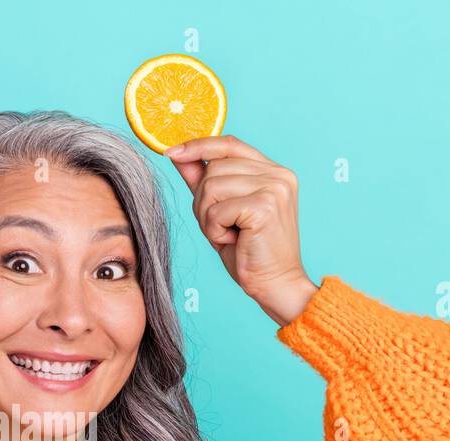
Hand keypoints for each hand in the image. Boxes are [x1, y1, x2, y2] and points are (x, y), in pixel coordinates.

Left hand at [166, 135, 317, 326]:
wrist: (275, 285)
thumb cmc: (249, 253)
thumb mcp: (221, 211)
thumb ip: (203, 182)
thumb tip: (178, 155)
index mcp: (273, 171)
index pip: (229, 144)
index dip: (199, 146)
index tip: (171, 153)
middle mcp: (278, 174)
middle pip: (214, 168)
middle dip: (203, 200)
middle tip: (220, 226)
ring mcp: (274, 187)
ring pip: (211, 187)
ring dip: (208, 217)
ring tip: (229, 234)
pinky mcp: (264, 206)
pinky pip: (216, 210)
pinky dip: (214, 230)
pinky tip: (233, 240)